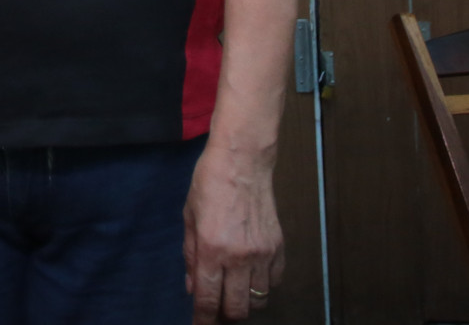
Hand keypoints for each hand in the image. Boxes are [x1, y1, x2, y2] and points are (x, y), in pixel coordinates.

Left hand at [183, 148, 283, 322]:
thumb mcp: (189, 218)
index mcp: (212, 250)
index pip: (209, 300)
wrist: (243, 160)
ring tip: (234, 289)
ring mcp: (263, 253)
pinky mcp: (279, 247)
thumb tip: (193, 288)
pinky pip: (274, 281)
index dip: (204, 320)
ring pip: (259, 300)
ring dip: (245, 301)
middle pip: (238, 309)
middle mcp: (239, 257)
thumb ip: (190, 256)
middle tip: (217, 308)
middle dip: (226, 315)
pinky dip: (263, 285)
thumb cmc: (209, 183)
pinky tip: (251, 273)